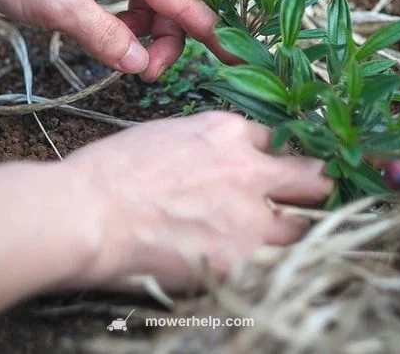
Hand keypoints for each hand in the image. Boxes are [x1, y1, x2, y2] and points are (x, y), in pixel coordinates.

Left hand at [0, 0, 222, 81]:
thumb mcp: (61, 7)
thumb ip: (108, 37)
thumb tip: (141, 65)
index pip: (183, 0)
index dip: (208, 34)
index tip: (234, 63)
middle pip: (166, 4)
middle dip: (165, 41)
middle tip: (142, 76)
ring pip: (141, 4)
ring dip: (139, 35)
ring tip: (121, 62)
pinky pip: (117, 0)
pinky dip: (117, 24)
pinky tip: (101, 41)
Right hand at [61, 111, 332, 289]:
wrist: (87, 214)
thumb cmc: (109, 175)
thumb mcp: (164, 136)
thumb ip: (204, 147)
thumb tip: (216, 164)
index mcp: (225, 132)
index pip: (275, 139)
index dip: (273, 158)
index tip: (272, 172)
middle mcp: (249, 168)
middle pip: (311, 175)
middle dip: (311, 188)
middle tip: (307, 202)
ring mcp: (251, 215)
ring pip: (305, 224)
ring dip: (296, 231)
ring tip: (282, 242)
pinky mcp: (242, 258)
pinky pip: (277, 263)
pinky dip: (270, 265)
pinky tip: (257, 268)